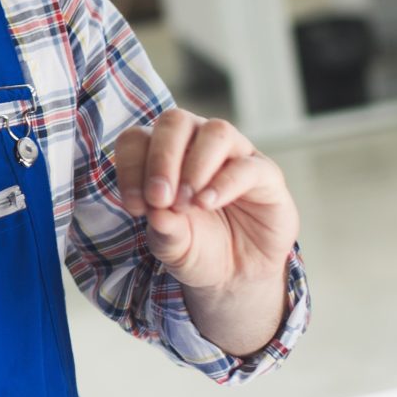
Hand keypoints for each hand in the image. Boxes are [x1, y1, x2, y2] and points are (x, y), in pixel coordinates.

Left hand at [110, 109, 297, 292]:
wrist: (237, 275)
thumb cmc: (198, 248)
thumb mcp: (172, 246)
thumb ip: (163, 229)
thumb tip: (156, 211)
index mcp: (164, 155)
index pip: (138, 138)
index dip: (131, 166)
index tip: (135, 206)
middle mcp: (198, 145)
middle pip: (176, 121)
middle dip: (161, 158)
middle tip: (159, 198)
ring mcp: (235, 155)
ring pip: (216, 131)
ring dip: (196, 166)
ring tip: (186, 203)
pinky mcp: (265, 174)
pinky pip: (247, 165)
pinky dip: (224, 183)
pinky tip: (208, 203)